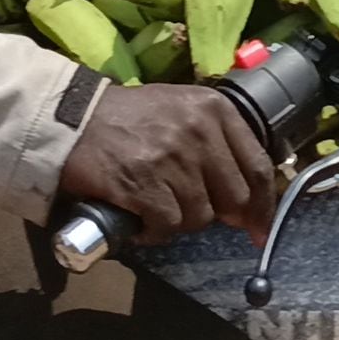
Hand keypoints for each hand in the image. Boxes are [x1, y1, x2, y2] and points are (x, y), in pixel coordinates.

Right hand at [58, 83, 276, 239]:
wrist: (75, 118)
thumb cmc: (131, 117)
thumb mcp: (184, 111)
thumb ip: (218, 144)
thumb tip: (244, 204)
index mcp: (215, 109)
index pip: (257, 166)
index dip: (263, 206)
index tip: (259, 229)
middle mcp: (199, 130)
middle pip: (233, 198)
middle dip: (216, 213)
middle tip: (190, 210)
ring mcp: (172, 158)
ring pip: (200, 216)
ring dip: (178, 220)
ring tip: (156, 204)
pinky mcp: (145, 183)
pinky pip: (168, 225)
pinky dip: (154, 231)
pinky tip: (140, 217)